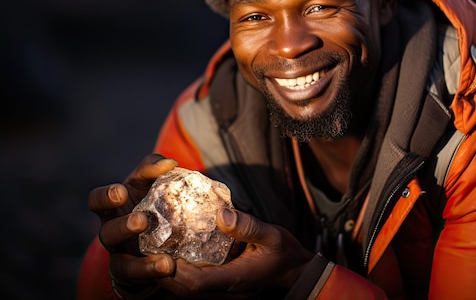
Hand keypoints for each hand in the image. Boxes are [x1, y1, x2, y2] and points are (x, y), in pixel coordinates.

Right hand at [87, 154, 178, 295]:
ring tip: (165, 262)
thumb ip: (154, 168)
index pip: (97, 201)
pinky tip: (169, 268)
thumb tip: (170, 163)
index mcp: (114, 208)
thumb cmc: (150, 202)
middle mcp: (112, 232)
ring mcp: (122, 256)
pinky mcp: (133, 275)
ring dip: (142, 262)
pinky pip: (139, 278)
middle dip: (123, 227)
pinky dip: (153, 273)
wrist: (155, 236)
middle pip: (108, 232)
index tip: (120, 193)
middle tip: (141, 221)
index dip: (104, 197)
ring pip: (122, 263)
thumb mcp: (149, 182)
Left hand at [157, 208, 315, 297]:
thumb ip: (248, 227)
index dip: (175, 271)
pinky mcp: (223, 281)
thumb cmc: (284, 253)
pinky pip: (197, 280)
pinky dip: (183, 269)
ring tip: (157, 249)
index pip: (196, 283)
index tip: (162, 251)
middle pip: (184, 289)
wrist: (296, 270)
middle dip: (164, 272)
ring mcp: (222, 286)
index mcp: (233, 278)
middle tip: (151, 248)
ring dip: (170, 272)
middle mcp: (224, 286)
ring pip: (187, 287)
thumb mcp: (272, 235)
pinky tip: (177, 250)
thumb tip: (221, 215)